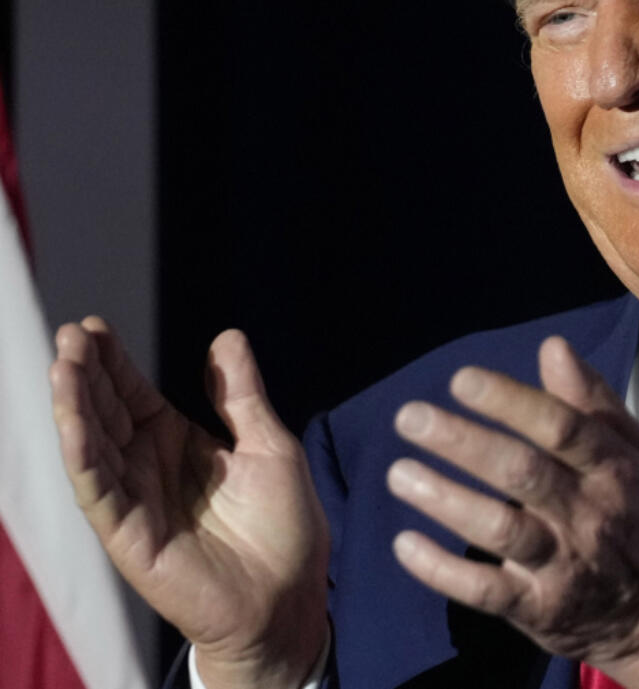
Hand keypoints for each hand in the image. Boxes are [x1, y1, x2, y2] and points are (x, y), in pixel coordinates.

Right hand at [49, 317, 329, 688]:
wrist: (290, 599)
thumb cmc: (285, 528)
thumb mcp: (268, 446)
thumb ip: (240, 396)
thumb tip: (226, 337)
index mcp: (177, 443)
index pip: (133, 394)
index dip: (112, 363)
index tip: (92, 326)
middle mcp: (148, 468)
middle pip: (106, 413)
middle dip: (86, 375)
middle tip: (71, 335)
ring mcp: (136, 502)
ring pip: (93, 448)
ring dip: (75, 408)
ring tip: (62, 367)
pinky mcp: (132, 537)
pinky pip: (100, 493)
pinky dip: (84, 458)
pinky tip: (72, 426)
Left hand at [386, 336, 638, 688]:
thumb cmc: (638, 512)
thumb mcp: (631, 452)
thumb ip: (591, 400)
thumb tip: (552, 346)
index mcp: (610, 468)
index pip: (560, 427)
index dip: (509, 401)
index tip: (460, 379)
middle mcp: (587, 513)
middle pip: (522, 472)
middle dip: (463, 442)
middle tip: (409, 417)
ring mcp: (563, 564)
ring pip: (500, 529)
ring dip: (445, 500)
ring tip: (399, 473)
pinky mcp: (539, 609)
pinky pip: (486, 591)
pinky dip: (442, 570)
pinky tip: (405, 543)